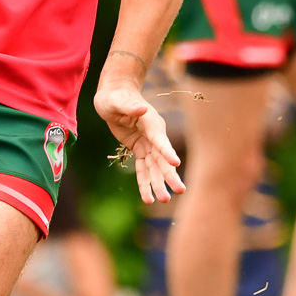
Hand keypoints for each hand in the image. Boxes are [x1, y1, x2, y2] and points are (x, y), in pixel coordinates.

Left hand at [93, 80, 183, 203]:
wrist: (115, 95)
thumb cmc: (116, 96)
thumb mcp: (117, 101)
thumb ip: (130, 106)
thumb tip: (142, 109)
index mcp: (151, 122)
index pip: (159, 139)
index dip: (167, 151)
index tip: (175, 164)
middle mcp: (154, 135)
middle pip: (162, 158)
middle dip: (169, 175)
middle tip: (180, 190)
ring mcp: (148, 143)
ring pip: (155, 167)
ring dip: (159, 183)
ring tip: (164, 200)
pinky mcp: (140, 149)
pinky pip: (144, 169)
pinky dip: (145, 183)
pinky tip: (148, 198)